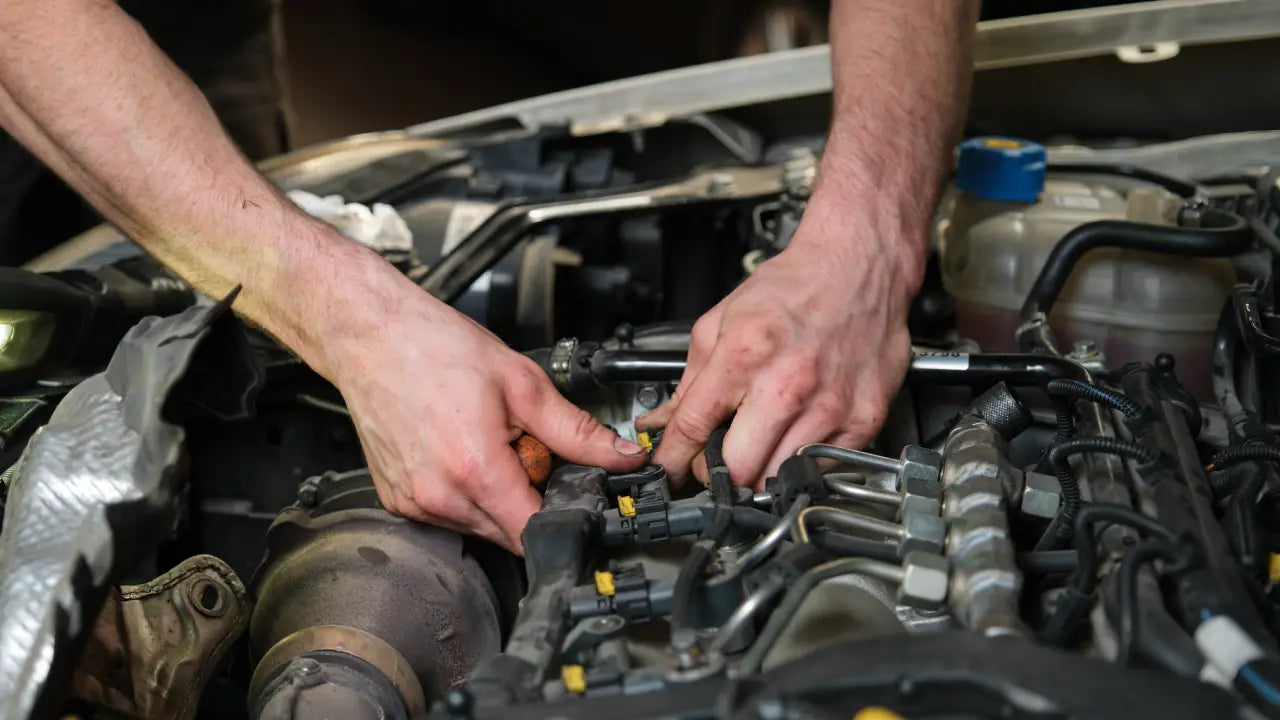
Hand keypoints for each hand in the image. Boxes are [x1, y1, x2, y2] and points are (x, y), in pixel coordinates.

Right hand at [318, 270, 646, 553]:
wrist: (371, 334)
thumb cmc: (434, 348)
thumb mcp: (522, 383)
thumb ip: (577, 430)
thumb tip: (621, 455)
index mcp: (474, 471)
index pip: (535, 533)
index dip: (562, 514)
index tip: (567, 488)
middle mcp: (439, 498)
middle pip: (509, 533)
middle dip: (527, 499)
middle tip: (520, 449)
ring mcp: (413, 504)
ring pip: (479, 527)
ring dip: (495, 496)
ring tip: (484, 443)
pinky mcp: (397, 501)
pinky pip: (448, 515)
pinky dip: (464, 492)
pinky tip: (457, 450)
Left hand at [638, 221, 920, 488]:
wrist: (859, 266)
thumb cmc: (795, 288)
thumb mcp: (723, 320)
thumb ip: (691, 378)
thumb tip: (664, 421)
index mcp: (746, 355)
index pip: (693, 427)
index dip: (672, 459)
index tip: (668, 472)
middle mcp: (788, 384)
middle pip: (739, 471)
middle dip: (719, 474)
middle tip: (718, 460)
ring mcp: (830, 406)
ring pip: (780, 478)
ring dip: (762, 470)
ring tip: (760, 443)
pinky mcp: (863, 419)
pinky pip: (823, 467)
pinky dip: (802, 461)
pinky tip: (796, 435)